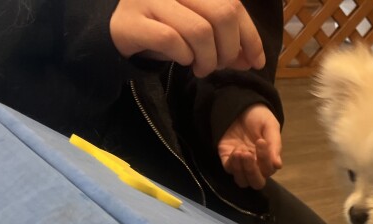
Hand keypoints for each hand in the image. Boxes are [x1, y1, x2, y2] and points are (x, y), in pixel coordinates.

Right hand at [110, 0, 264, 76]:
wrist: (117, 29)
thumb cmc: (166, 26)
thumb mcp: (200, 27)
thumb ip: (227, 38)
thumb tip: (253, 58)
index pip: (234, 4)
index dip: (250, 36)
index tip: (255, 61)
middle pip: (222, 15)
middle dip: (229, 50)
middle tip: (220, 65)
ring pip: (200, 31)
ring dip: (208, 59)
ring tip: (201, 68)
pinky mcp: (132, 21)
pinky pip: (172, 42)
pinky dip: (185, 57)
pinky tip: (183, 61)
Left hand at [218, 104, 282, 189]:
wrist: (240, 105)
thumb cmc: (258, 117)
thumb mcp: (270, 126)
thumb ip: (275, 145)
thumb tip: (278, 165)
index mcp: (268, 159)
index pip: (269, 170)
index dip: (265, 159)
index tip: (261, 141)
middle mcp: (255, 165)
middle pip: (256, 183)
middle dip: (252, 172)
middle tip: (248, 154)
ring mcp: (240, 164)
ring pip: (242, 181)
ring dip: (241, 169)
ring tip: (240, 151)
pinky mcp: (227, 158)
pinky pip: (229, 169)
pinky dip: (232, 164)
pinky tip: (235, 150)